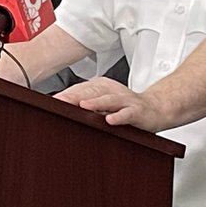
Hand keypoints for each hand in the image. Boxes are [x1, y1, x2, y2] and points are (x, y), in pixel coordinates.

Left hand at [53, 77, 168, 131]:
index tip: (49, 103)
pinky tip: (110, 120)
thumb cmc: (126, 107)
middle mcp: (112, 90)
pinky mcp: (137, 110)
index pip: (79, 89)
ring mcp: (125, 99)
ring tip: (82, 106)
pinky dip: (119, 116)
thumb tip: (60, 108)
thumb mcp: (104, 103)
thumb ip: (85, 104)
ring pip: (108, 99)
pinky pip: (127, 113)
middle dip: (74, 98)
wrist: (156, 108)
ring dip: (96, 103)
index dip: (65, 96)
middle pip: (91, 92)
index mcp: (101, 87)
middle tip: (59, 103)